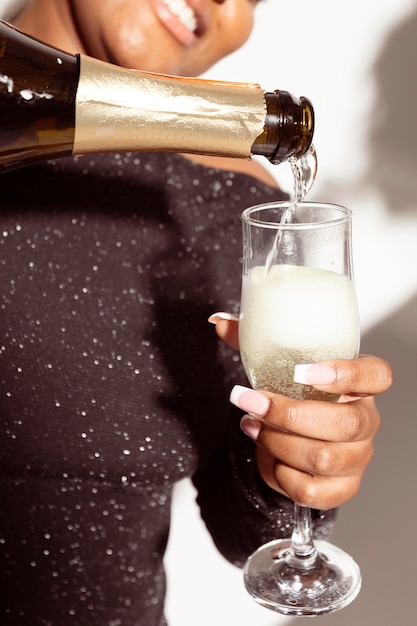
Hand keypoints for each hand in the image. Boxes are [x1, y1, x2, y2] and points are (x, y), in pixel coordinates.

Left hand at [209, 312, 392, 509]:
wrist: (294, 438)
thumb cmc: (294, 396)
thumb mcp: (276, 367)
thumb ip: (252, 343)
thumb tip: (219, 322)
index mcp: (359, 385)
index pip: (377, 376)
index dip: (347, 374)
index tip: (304, 371)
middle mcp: (365, 421)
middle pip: (344, 423)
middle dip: (288, 415)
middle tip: (251, 402)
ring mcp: (357, 457)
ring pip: (322, 457)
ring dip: (276, 442)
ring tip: (251, 425)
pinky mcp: (342, 487)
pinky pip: (311, 490)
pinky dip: (281, 474)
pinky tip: (268, 456)